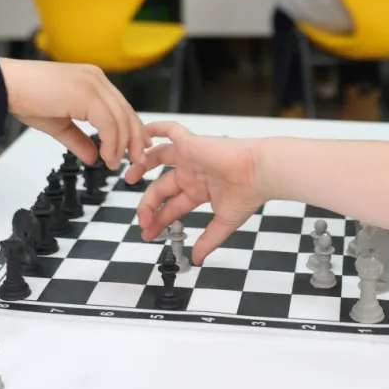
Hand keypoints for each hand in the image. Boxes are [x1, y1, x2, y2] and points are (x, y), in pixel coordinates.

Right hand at [0, 58, 145, 167]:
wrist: (5, 86)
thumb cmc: (26, 98)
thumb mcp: (59, 124)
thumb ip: (79, 139)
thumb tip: (94, 156)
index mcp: (93, 81)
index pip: (122, 107)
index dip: (133, 130)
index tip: (136, 149)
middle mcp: (97, 79)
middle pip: (127, 112)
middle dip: (135, 140)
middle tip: (136, 162)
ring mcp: (93, 84)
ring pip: (121, 119)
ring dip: (122, 145)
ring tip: (115, 163)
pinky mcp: (86, 94)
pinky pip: (108, 122)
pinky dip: (111, 142)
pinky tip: (106, 156)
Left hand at [124, 122, 261, 263]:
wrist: (260, 173)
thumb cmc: (248, 194)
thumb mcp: (224, 223)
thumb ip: (208, 240)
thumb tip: (196, 259)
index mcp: (198, 191)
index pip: (171, 207)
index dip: (157, 220)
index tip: (147, 234)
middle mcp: (191, 173)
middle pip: (160, 188)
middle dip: (147, 205)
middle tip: (140, 219)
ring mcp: (190, 157)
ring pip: (158, 157)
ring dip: (141, 166)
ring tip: (129, 177)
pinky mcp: (191, 143)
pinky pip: (170, 130)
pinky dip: (155, 129)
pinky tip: (141, 136)